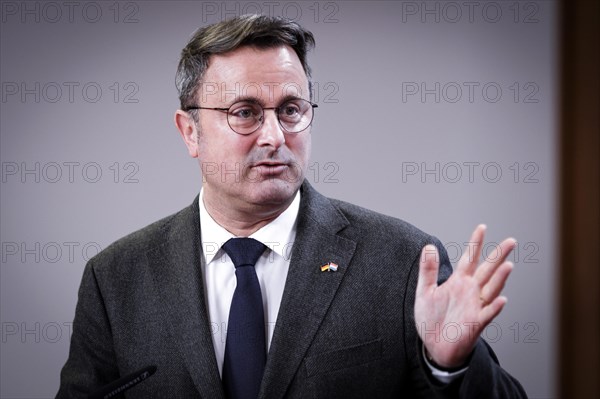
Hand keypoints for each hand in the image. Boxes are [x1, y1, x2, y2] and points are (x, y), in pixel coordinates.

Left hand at [414, 224, 515, 367]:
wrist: (434, 345)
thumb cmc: (432, 318)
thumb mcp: (424, 291)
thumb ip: (428, 270)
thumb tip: (428, 246)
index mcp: (459, 281)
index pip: (469, 258)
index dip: (475, 243)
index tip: (482, 227)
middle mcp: (470, 291)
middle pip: (487, 270)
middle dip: (498, 256)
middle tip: (511, 241)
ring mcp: (475, 307)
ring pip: (491, 289)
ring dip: (500, 278)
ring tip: (508, 265)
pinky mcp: (475, 323)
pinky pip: (487, 314)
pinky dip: (494, 308)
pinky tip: (501, 300)